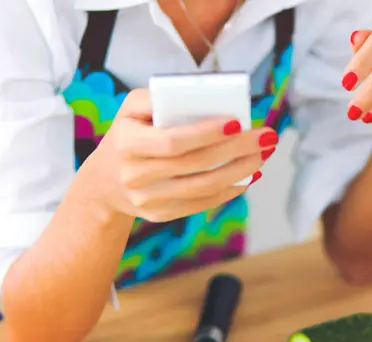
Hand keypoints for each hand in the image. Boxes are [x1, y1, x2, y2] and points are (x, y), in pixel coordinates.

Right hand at [85, 89, 276, 222]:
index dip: (206, 134)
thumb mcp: (130, 110)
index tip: (237, 123)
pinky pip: (201, 203)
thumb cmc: (128, 135)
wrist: (104, 183)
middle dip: (237, 149)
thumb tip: (201, 97)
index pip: (173, 142)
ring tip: (263, 155)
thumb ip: (157, 97)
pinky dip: (229, 190)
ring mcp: (148, 200)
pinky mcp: (160, 214)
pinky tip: (249, 176)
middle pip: (196, 164)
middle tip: (267, 136)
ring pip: (204, 187)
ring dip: (240, 171)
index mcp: (127, 144)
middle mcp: (136, 175)